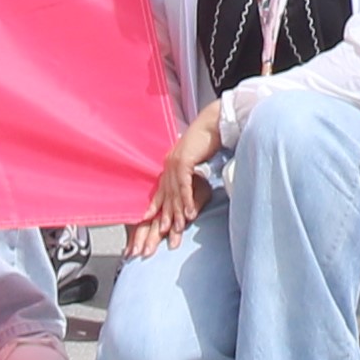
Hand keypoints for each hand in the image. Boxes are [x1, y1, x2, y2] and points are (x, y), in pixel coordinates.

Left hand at [140, 106, 224, 250]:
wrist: (213, 123)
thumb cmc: (207, 140)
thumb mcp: (194, 159)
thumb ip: (188, 171)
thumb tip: (189, 181)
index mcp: (170, 164)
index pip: (161, 190)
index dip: (154, 206)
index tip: (147, 222)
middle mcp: (169, 164)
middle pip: (166, 196)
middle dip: (163, 218)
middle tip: (162, 236)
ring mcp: (174, 162)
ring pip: (174, 194)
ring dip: (176, 214)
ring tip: (177, 231)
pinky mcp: (184, 161)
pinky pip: (184, 186)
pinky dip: (186, 201)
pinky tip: (188, 215)